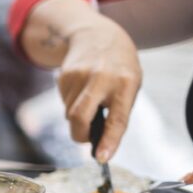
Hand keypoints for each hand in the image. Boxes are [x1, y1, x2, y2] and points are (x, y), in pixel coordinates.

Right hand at [55, 16, 141, 162]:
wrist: (98, 35)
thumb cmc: (119, 68)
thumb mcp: (129, 86)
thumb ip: (117, 112)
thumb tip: (99, 144)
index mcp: (125, 84)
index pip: (117, 118)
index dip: (109, 140)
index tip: (101, 158)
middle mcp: (101, 79)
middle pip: (79, 117)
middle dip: (80, 135)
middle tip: (86, 138)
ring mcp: (79, 76)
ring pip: (70, 113)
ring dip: (78, 116)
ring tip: (90, 100)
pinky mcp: (64, 76)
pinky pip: (64, 103)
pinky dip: (71, 104)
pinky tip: (81, 89)